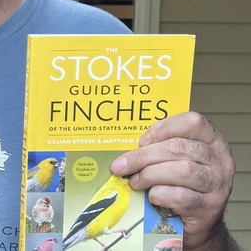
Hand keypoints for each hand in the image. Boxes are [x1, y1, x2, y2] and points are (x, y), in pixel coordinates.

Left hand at [111, 112, 237, 250]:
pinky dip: (159, 194)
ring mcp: (218, 184)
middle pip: (178, 148)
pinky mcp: (210, 207)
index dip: (163, 128)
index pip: (193, 122)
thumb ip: (161, 147)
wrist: (200, 220)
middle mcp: (220, 160)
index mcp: (213, 141)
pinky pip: (180, 196)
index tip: (141, 141)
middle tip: (122, 165)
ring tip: (135, 181)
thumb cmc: (184, 183)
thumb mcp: (177, 160)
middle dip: (143, 156)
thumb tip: (127, 149)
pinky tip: (152, 195)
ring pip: (180, 170)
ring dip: (149, 175)